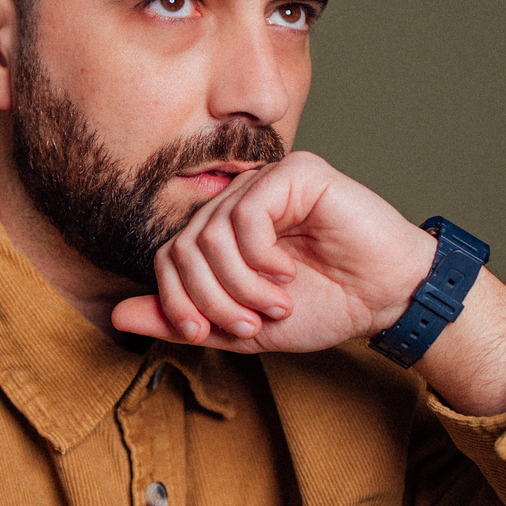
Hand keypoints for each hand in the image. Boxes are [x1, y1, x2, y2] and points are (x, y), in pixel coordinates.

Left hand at [112, 152, 433, 353]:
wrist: (387, 298)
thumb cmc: (326, 305)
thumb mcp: (244, 327)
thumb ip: (186, 320)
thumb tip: (117, 315)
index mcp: (223, 232)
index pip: (169, 257)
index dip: (175, 300)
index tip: (201, 333)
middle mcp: (238, 199)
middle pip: (185, 247)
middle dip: (211, 298)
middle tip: (248, 324)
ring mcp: (265, 181)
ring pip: (212, 233)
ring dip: (240, 284)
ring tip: (274, 304)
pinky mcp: (296, 173)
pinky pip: (247, 213)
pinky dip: (260, 256)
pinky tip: (287, 273)